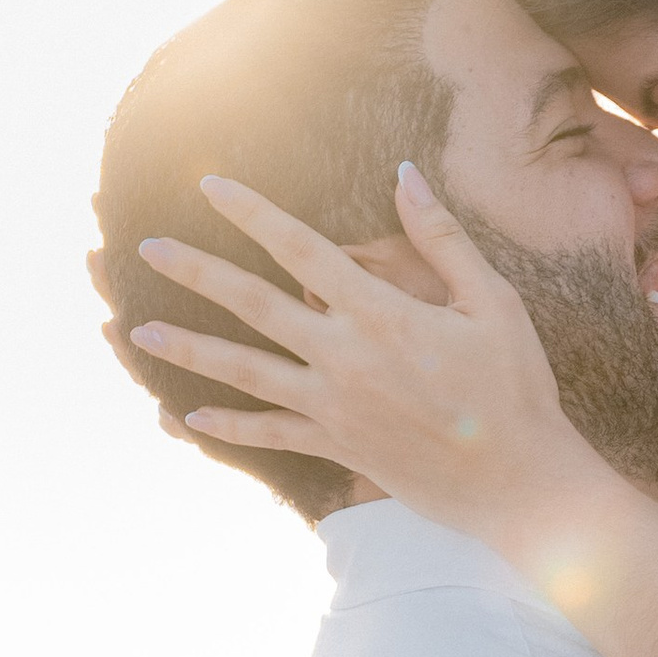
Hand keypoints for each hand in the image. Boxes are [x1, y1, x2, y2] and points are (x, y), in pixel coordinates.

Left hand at [125, 168, 601, 542]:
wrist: (520, 482)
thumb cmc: (516, 385)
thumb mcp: (493, 301)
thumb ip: (442, 238)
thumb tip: (406, 175)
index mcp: (380, 312)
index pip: (301, 248)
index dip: (252, 213)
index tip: (210, 186)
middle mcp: (345, 356)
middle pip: (253, 305)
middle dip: (196, 273)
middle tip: (146, 250)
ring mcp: (334, 406)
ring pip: (244, 373)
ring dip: (188, 351)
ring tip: (137, 335)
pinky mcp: (337, 447)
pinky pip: (269, 435)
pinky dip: (225, 428)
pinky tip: (184, 418)